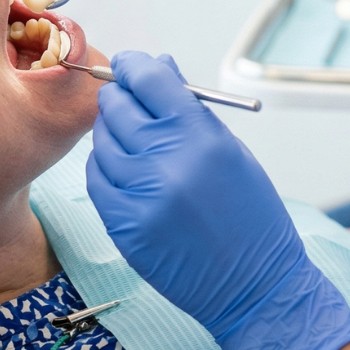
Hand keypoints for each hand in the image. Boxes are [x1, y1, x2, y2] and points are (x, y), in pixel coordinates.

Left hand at [87, 51, 349, 349]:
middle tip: (128, 98)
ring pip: (101, 141)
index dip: (135, 64)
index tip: (131, 63)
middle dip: (121, 96)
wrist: (253, 285)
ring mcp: (140, 196)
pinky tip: (126, 169)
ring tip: (135, 141)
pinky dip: (106, 166)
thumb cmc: (250, 213)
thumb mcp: (230, 149)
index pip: (150, 80)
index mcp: (200, 137)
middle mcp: (166, 163)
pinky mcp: (123, 225)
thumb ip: (189, 106)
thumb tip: (160, 65)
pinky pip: (97, 178)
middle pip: (118, 106)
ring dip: (113, 133)